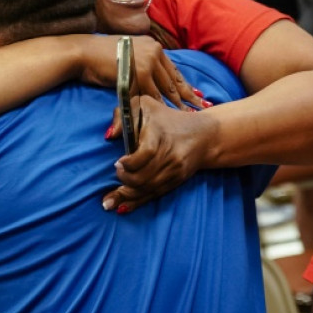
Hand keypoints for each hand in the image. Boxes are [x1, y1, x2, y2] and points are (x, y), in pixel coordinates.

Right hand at [76, 35, 206, 110]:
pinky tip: (168, 115)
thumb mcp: (128, 54)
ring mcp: (147, 63)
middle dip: (188, 96)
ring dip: (177, 104)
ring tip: (188, 115)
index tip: (196, 94)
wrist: (83, 53)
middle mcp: (154, 52)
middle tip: (202, 106)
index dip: (184, 84)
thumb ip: (142, 62)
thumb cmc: (101, 56)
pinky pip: (151, 95)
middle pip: (174, 79)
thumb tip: (151, 75)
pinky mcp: (139, 75)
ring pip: (165, 89)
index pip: (173, 69)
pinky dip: (160, 107)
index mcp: (153, 46)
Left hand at [102, 97, 217, 212]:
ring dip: (126, 195)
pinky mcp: (176, 181)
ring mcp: (174, 171)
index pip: (144, 155)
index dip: (128, 163)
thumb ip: (123, 114)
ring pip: (147, 189)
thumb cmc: (167, 118)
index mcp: (160, 135)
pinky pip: (154, 195)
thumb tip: (110, 135)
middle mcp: (169, 156)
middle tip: (117, 172)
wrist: (204, 135)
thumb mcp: (144, 105)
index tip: (118, 162)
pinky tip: (121, 207)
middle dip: (124, 179)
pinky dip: (136, 202)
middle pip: (143, 177)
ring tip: (108, 199)